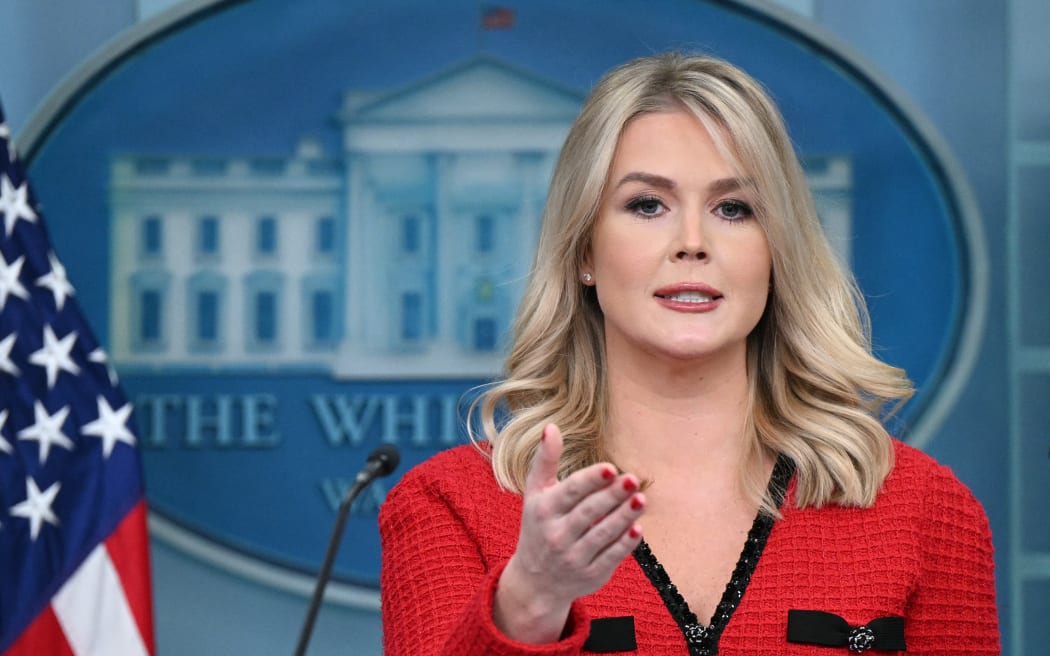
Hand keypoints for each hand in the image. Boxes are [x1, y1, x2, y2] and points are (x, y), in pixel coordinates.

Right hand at [493, 423, 644, 643]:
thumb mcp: (535, 493)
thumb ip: (545, 460)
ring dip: (623, 517)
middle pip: (588, 513)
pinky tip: (639, 528)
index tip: (611, 468)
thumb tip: (551, 426)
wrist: (535, 581)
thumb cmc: (538, 525)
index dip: (591, 480)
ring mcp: (573, 557)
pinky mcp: (590, 575)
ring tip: (641, 499)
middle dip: (611, 496)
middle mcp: (556, 535)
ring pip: (602, 535)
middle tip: (632, 478)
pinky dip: (625, 544)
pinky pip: (610, 558)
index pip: (570, 492)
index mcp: (544, 510)